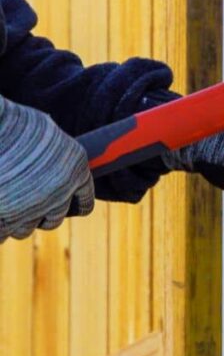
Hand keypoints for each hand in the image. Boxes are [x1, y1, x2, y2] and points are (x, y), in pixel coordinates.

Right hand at [0, 96, 94, 240]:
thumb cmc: (11, 122)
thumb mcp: (43, 131)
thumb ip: (53, 153)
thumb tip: (50, 163)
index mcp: (77, 171)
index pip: (84, 202)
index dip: (74, 204)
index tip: (68, 206)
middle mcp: (58, 195)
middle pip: (53, 220)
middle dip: (41, 215)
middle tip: (28, 205)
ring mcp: (29, 209)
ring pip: (25, 229)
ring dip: (17, 221)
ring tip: (7, 208)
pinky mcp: (3, 218)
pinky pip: (1, 232)